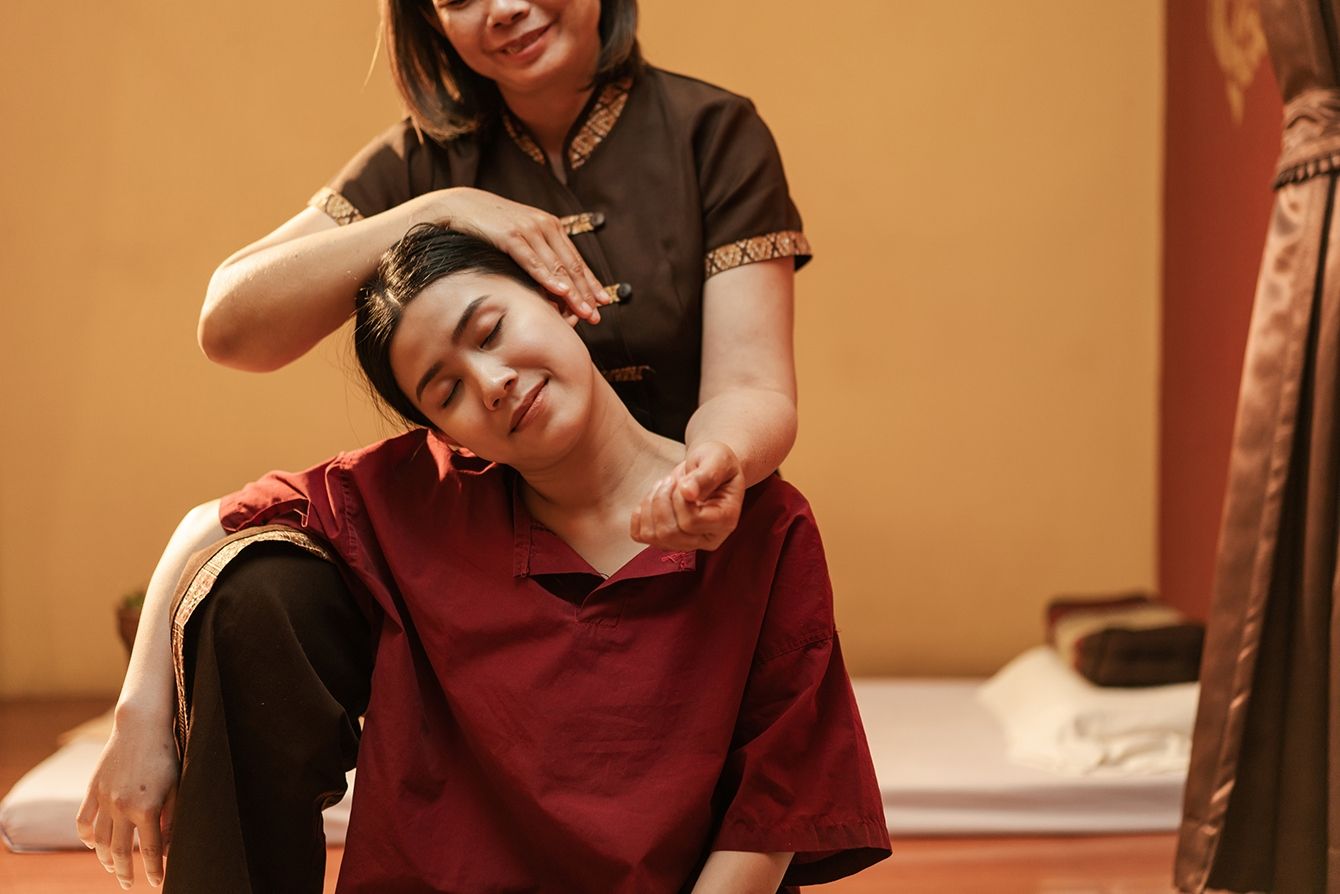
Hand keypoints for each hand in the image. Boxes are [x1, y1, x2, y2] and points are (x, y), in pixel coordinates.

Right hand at [76, 710, 179, 888]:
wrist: (140, 728)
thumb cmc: (165, 755)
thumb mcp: (175, 786)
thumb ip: (171, 818)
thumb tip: (168, 848)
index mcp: (147, 808)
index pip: (152, 850)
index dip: (154, 870)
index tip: (156, 883)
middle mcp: (122, 808)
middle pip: (122, 851)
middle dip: (125, 873)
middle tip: (128, 885)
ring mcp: (104, 800)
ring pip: (100, 841)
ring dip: (106, 859)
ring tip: (113, 868)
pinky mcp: (92, 790)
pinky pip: (83, 822)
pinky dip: (87, 838)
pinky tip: (94, 845)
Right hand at [432, 187, 607, 323]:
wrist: (461, 206)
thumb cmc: (490, 225)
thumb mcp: (520, 237)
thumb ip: (538, 253)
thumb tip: (552, 281)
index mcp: (551, 227)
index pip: (576, 260)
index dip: (591, 283)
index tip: (603, 302)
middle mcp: (545, 226)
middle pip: (571, 265)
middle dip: (586, 293)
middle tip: (597, 316)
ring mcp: (529, 230)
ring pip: (556, 266)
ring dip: (573, 291)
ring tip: (584, 312)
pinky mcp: (511, 236)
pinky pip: (533, 261)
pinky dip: (548, 277)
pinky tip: (561, 291)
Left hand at [630, 441, 744, 550]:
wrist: (710, 468)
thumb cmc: (717, 463)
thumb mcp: (717, 460)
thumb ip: (705, 475)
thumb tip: (687, 493)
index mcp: (725, 522)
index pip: (691, 522)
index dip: (679, 499)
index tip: (684, 482)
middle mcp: (707, 539)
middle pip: (669, 534)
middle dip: (661, 501)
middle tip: (670, 481)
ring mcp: (686, 542)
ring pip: (653, 536)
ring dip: (650, 504)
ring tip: (663, 486)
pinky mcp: (667, 540)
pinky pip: (641, 535)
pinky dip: (640, 514)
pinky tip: (654, 498)